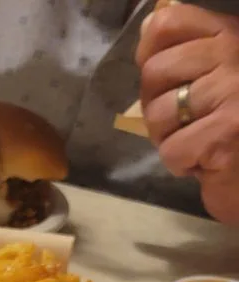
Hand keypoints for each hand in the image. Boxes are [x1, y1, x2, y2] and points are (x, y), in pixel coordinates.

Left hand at [136, 3, 238, 223]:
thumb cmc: (233, 125)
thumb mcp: (213, 75)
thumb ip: (183, 50)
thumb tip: (146, 27)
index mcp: (229, 35)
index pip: (169, 23)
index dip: (149, 53)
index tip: (162, 80)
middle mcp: (233, 55)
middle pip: (154, 73)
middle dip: (157, 107)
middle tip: (184, 122)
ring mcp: (232, 93)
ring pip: (158, 114)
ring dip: (167, 139)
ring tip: (196, 141)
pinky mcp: (226, 133)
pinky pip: (171, 150)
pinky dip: (180, 164)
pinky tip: (204, 161)